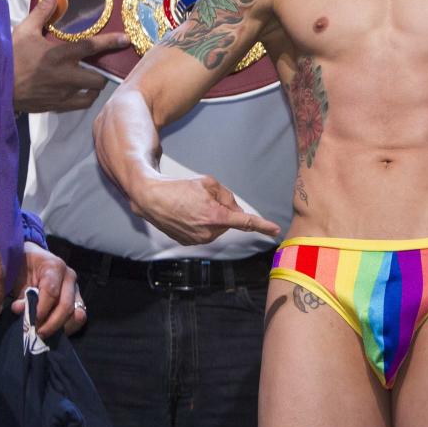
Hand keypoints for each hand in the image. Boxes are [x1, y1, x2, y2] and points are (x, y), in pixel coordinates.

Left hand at [10, 241, 85, 337]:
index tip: (31, 323)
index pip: (51, 292)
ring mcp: (76, 288)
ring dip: (61, 327)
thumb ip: (20, 296)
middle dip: (52, 323)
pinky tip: (56, 331)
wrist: (34, 262)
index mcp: (55, 267)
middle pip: (66, 305)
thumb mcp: (19, 279)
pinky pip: (79, 316)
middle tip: (38, 333)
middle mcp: (69, 276)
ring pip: (76, 312)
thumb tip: (19, 309)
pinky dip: (69, 326)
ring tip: (46, 333)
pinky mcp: (78, 299)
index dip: (41, 309)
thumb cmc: (25, 269)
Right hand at [12, 0, 129, 112]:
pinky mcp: (56, 107)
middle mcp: (65, 76)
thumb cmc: (9, 56)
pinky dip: (83, 99)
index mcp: (59, 55)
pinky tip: (78, 92)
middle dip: (102, 73)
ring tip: (89, 80)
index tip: (125, 39)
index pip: (91, 46)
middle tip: (98, 67)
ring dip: (93, 87)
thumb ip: (42, 12)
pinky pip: (79, 105)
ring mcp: (62, 94)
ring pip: (91, 94)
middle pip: (98, 78)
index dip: (111, 42)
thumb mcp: (24, 30)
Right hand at [130, 174, 280, 245]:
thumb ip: (227, 197)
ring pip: (217, 228)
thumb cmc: (181, 187)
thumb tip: (236, 211)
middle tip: (205, 199)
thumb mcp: (209, 183)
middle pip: (229, 222)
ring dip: (212, 218)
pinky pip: (205, 233)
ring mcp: (198, 240)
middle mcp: (209, 233)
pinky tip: (188, 215)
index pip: (245, 223)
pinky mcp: (189, 243)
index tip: (275, 230)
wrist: (152, 199)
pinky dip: (201, 224)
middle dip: (223, 211)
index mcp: (216, 217)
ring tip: (192, 206)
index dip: (262, 226)